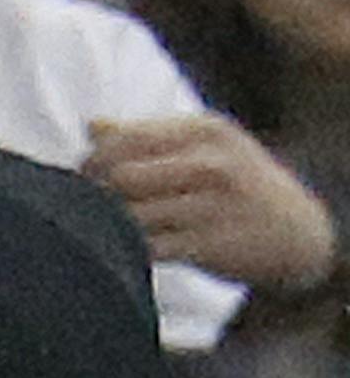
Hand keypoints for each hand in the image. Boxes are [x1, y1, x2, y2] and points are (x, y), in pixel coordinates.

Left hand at [84, 115, 338, 293]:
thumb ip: (148, 135)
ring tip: (107, 229)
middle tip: (87, 208)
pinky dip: (130, 251)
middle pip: (122, 178)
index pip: (126, 140)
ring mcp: (212, 206)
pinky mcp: (209, 246)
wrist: (294, 232)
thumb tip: (92, 126)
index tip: (83, 177)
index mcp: (204, 131)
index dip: (92, 161)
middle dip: (95, 195)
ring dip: (110, 226)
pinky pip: (149, 249)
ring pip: (132, 216)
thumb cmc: (236, 183)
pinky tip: (129, 249)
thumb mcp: (205, 147)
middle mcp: (210, 164)